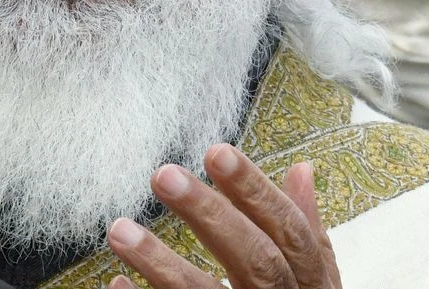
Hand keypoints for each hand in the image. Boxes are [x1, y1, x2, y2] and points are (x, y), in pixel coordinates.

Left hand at [106, 143, 340, 288]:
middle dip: (210, 216)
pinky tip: (113, 284)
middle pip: (254, 261)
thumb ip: (304, 232)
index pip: (289, 232)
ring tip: (119, 229)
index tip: (216, 152)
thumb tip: (301, 169)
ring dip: (161, 263)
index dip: (256, 191)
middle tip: (163, 176)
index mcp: (311, 285)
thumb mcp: (315, 282)